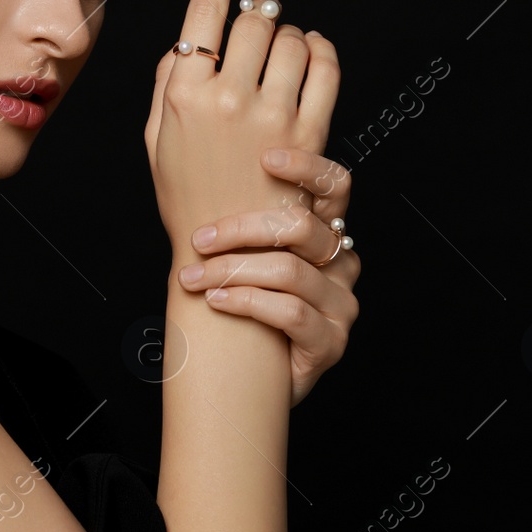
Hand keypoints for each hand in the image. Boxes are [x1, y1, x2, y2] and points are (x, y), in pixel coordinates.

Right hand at [145, 0, 337, 260]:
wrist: (226, 250)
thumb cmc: (186, 195)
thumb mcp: (155, 136)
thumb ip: (167, 83)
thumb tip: (186, 43)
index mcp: (183, 93)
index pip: (204, 11)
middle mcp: (226, 96)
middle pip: (253, 20)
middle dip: (259, 13)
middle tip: (260, 21)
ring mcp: (271, 113)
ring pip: (291, 38)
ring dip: (289, 34)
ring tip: (282, 51)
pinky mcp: (308, 131)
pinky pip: (325, 68)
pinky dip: (322, 51)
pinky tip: (314, 51)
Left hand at [175, 147, 360, 406]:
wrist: (247, 377)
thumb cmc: (238, 303)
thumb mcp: (239, 251)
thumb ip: (233, 205)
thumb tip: (189, 154)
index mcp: (325, 233)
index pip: (335, 186)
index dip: (307, 167)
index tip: (266, 158)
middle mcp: (341, 264)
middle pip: (301, 227)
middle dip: (241, 230)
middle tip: (199, 239)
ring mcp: (340, 304)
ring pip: (289, 271)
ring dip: (230, 270)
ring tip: (191, 278)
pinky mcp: (331, 342)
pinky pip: (290, 312)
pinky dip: (245, 302)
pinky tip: (215, 301)